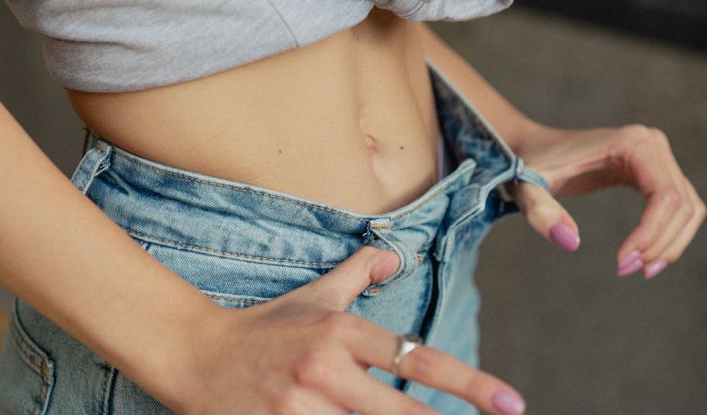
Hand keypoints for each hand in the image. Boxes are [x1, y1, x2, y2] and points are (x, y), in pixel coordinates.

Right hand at [153, 246, 526, 414]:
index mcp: (338, 333)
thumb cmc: (265, 328)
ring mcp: (297, 407)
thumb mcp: (313, 297)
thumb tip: (398, 254)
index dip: (469, 384)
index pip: (415, 357)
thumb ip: (358, 272)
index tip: (511, 403)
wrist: (195, 355)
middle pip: (399, 412)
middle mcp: (323, 370)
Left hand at [508, 123, 705, 278]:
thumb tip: (571, 242)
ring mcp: (655, 156)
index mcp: (630, 143)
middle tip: (625, 271)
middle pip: (681, 205)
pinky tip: (642, 256)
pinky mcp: (651, 170)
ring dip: (668, 244)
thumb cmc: (526, 164)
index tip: (622, 262)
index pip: (664, 196)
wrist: (527, 145)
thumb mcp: (525, 188)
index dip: (651, 234)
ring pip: (687, 209)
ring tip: (635, 269)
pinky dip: (667, 234)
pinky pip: (676, 207)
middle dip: (659, 244)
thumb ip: (540, 212)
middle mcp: (651, 144)